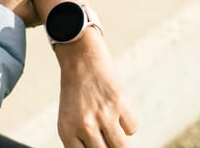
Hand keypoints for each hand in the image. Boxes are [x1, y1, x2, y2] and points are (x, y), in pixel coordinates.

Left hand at [55, 29, 137, 147]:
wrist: (81, 60)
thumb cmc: (76, 95)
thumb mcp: (69, 120)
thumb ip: (80, 142)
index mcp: (67, 131)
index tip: (101, 144)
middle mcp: (84, 125)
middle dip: (109, 146)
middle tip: (107, 134)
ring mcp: (103, 114)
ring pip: (122, 146)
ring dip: (120, 139)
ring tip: (113, 127)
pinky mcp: (120, 103)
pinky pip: (132, 129)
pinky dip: (128, 123)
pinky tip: (117, 110)